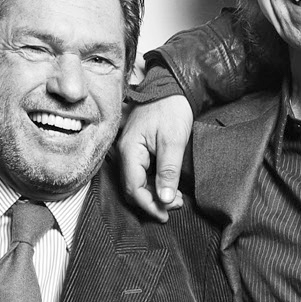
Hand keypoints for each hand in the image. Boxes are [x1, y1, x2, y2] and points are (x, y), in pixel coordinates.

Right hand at [118, 95, 192, 219]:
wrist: (171, 86)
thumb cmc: (171, 108)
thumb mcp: (173, 142)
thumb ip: (168, 172)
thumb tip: (165, 199)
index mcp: (130, 150)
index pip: (134, 188)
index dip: (149, 205)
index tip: (166, 215)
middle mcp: (125, 152)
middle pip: (132, 188)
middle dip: (152, 202)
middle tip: (174, 208)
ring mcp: (130, 150)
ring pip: (136, 183)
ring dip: (154, 195)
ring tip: (175, 199)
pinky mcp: (137, 149)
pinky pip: (141, 173)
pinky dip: (153, 184)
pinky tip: (168, 186)